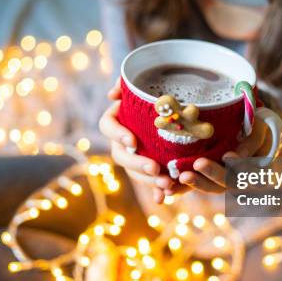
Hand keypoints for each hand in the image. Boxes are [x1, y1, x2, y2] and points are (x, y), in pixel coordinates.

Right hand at [99, 78, 174, 203]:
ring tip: (167, 184)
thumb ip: (126, 83)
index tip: (133, 142)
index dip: (117, 135)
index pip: (107, 126)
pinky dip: (156, 192)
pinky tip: (164, 198)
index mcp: (116, 119)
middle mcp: (121, 141)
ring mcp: (133, 158)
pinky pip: (149, 184)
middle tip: (155, 168)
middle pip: (121, 156)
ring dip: (149, 181)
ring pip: (134, 173)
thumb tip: (112, 94)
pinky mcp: (148, 170)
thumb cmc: (156, 92)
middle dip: (137, 164)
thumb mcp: (144, 82)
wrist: (174, 110)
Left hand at [173, 116, 271, 193]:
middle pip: (228, 183)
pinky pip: (195, 189)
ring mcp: (224, 183)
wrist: (247, 134)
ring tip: (182, 176)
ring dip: (196, 183)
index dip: (240, 167)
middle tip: (198, 163)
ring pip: (211, 188)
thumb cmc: (257, 130)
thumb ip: (252, 141)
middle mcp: (241, 182)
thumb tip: (237, 155)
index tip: (228, 156)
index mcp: (258, 172)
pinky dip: (182, 190)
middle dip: (213, 173)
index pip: (250, 174)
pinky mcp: (206, 181)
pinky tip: (169, 190)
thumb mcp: (260, 130)